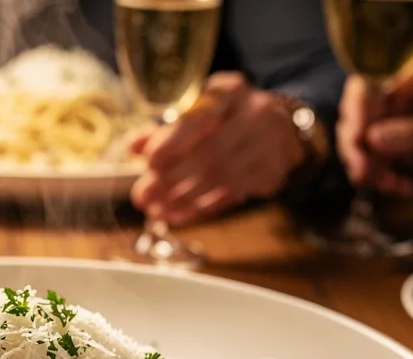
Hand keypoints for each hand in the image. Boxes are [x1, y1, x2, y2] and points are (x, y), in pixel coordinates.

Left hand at [129, 72, 304, 225]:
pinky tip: (177, 214)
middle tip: (142, 196)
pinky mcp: (272, 172)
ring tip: (155, 209)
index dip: (174, 141)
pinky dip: (200, 208)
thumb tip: (132, 147)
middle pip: (210, 153)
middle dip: (171, 179)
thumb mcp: (197, 111)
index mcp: (231, 91)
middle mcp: (256, 114)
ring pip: (220, 179)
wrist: (280, 126)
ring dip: (182, 198)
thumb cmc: (226, 117)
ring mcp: (269, 145)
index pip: (201, 117)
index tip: (149, 160)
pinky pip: (230, 195)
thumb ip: (165, 129)